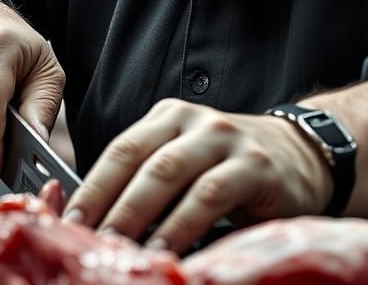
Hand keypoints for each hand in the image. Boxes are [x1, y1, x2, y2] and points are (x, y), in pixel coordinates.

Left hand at [62, 99, 330, 254]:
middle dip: (108, 205)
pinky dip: (182, 224)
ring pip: (170, 174)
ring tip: (121, 249)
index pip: (120, 149)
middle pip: (139, 161)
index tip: (65, 224)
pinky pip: (210, 195)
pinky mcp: (254, 164)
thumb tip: (97, 223)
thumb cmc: (231, 168)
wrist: (301, 155)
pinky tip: (166, 249)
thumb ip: (149, 181)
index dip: (90, 187)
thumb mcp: (187, 163)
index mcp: (168, 117)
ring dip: (140, 216)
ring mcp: (225, 139)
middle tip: (86, 242)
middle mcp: (194, 120)